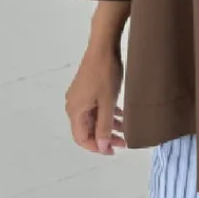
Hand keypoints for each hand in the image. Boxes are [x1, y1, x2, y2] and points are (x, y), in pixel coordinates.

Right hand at [65, 41, 125, 155]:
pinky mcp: (86, 88)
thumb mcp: (108, 103)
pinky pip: (95, 107)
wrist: (103, 47)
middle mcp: (73, 105)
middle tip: (123, 142)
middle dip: (105, 137)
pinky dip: (107, 113)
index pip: (82, 138)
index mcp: (75, 110)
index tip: (113, 150)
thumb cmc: (105, 74)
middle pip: (87, 128)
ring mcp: (79, 96)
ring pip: (93, 118)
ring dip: (108, 125)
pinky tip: (121, 115)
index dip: (97, 147)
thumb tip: (102, 147)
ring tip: (125, 130)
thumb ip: (104, 127)